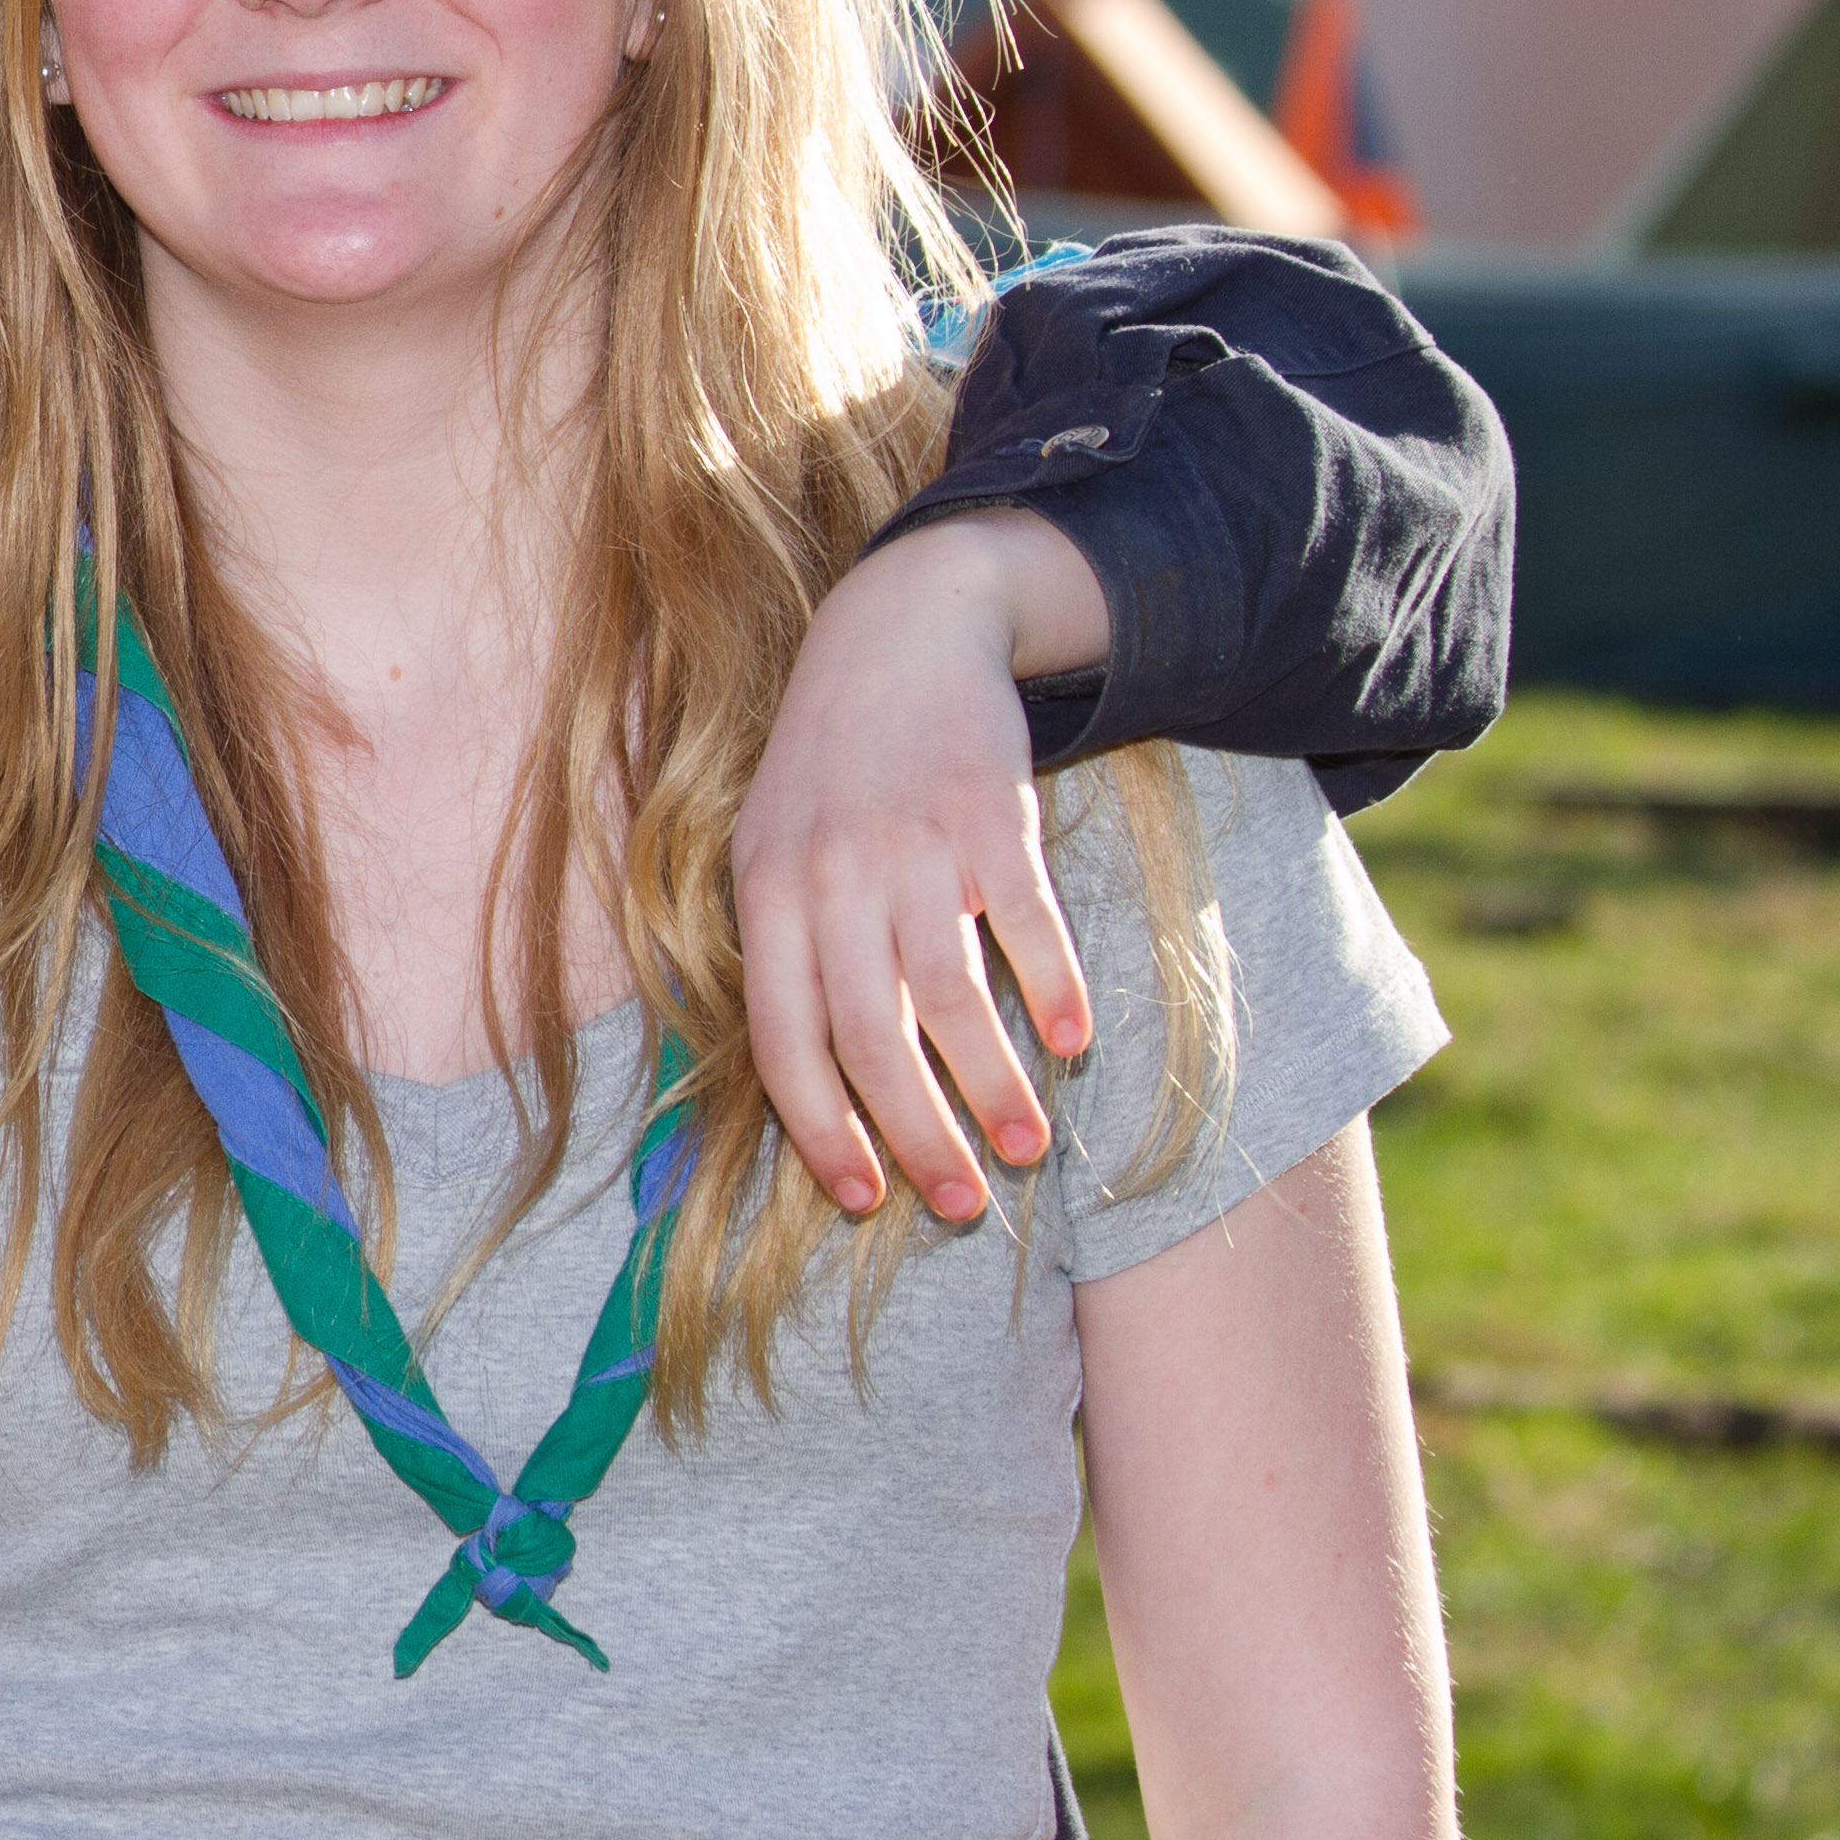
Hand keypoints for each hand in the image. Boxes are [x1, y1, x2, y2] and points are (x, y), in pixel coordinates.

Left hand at [733, 512, 1108, 1223]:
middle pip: (871, 1038)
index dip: (822, 1129)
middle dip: (918, 1136)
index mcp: (766, 896)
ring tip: (1026, 1149)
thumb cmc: (829, 772)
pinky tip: (1073, 1038)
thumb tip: (801, 1087)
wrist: (897, 634)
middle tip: (963, 1205)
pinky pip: (1025, 923)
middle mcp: (831, 878)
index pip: (783, 1042)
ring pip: (949, 997)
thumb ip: (779, 952)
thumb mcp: (768, 849)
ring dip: (993, 1085)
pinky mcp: (990, 815)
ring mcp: (912, 846)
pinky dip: (1052, 988)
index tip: (863, 1198)